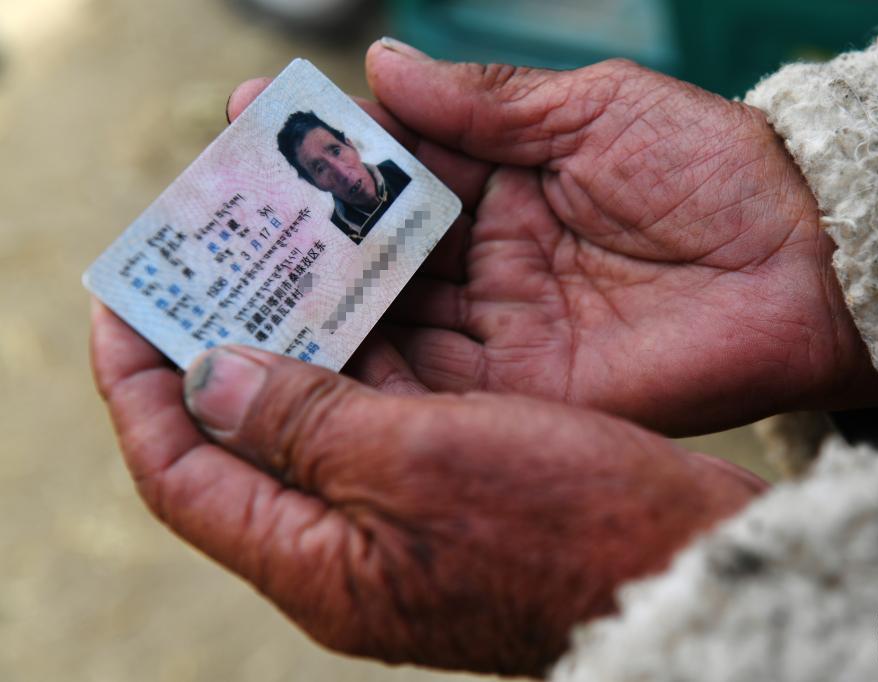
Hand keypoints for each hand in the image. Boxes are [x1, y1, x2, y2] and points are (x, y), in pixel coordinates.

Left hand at [90, 302, 764, 675]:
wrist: (685, 562)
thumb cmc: (569, 528)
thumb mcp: (420, 461)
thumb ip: (303, 423)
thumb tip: (206, 378)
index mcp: (317, 562)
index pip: (181, 472)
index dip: (141, 386)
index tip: (126, 303)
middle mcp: (344, 545)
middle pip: (240, 441)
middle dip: (215, 347)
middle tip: (207, 260)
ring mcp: (398, 517)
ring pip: (311, 417)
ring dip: (292, 339)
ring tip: (281, 255)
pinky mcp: (446, 488)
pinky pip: (375, 411)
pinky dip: (360, 351)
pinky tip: (367, 292)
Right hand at [241, 42, 877, 434]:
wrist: (804, 265)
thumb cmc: (715, 168)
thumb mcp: (596, 108)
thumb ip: (486, 104)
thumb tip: (379, 67)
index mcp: (504, 185)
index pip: (391, 170)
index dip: (323, 151)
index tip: (250, 124)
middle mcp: (487, 261)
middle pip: (371, 252)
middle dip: (294, 234)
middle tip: (212, 216)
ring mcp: (497, 330)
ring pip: (383, 320)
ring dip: (310, 306)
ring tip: (225, 286)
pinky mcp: (518, 392)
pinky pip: (423, 386)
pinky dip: (360, 374)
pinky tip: (290, 357)